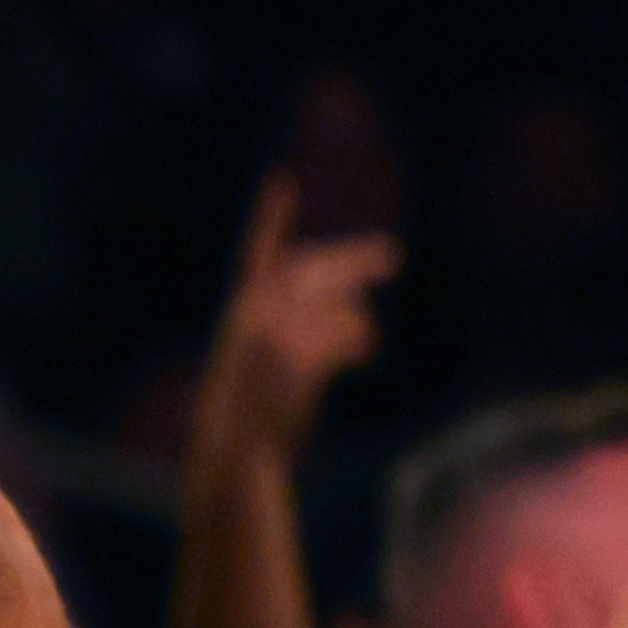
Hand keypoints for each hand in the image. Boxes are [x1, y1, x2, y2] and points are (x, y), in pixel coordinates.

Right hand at [197, 177, 396, 456]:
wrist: (234, 446)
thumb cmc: (251, 408)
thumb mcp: (262, 356)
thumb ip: (298, 321)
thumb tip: (359, 301)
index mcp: (243, 307)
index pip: (259, 251)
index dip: (271, 216)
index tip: (281, 181)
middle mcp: (257, 311)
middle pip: (318, 270)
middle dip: (357, 260)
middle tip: (392, 255)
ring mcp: (278, 330)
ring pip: (342, 306)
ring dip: (361, 323)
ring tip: (365, 344)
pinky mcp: (300, 352)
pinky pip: (349, 334)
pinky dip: (361, 344)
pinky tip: (363, 356)